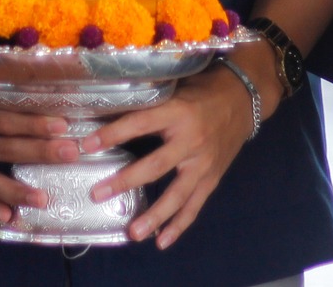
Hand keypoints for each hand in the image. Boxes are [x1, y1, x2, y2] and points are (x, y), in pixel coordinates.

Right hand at [0, 67, 80, 225]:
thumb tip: (39, 104)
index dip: (34, 123)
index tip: (62, 125)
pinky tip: (8, 217)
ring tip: (43, 199)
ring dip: (20, 191)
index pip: (8, 120)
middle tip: (71, 153)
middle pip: (8, 148)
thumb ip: (0, 105)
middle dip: (41, 152)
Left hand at [81, 66, 255, 248]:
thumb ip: (149, 105)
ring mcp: (204, 163)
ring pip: (177, 194)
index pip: (140, 124)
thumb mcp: (176, 90)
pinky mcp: (212, 178)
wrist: (245, 98)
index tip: (87, 145)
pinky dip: (179, 225)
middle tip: (97, 193)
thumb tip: (108, 113)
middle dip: (125, 181)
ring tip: (133, 233)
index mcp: (178, 112)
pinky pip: (194, 205)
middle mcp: (192, 140)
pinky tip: (161, 242)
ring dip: (154, 215)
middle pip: (155, 166)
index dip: (113, 134)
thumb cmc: (203, 91)